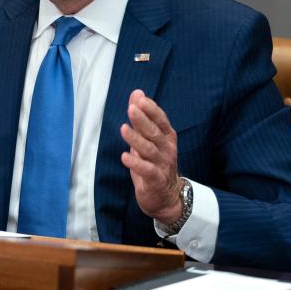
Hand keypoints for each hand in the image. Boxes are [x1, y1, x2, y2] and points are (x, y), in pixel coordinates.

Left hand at [120, 90, 181, 223]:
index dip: (151, 109)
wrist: (166, 196)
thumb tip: (137, 93)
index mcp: (166, 137)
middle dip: (143, 120)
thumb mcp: (147, 138)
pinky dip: (136, 163)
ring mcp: (162, 165)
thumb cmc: (154, 163)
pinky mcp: (155, 180)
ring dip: (136, 139)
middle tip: (131, 109)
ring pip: (149, 150)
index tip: (140, 98)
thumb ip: (142, 117)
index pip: (161, 120)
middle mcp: (166, 149)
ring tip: (123, 129)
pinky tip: (124, 156)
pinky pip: (146, 170)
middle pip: (154, 133)